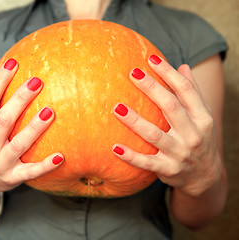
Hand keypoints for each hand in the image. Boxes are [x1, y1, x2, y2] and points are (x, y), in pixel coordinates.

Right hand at [0, 59, 63, 198]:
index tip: (13, 63)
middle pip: (4, 120)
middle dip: (20, 100)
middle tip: (37, 81)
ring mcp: (0, 163)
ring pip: (19, 145)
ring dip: (34, 129)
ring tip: (50, 111)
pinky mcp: (13, 177)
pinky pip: (30, 172)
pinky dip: (45, 166)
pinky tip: (61, 156)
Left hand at [112, 55, 222, 196]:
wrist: (205, 177)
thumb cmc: (199, 139)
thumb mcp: (201, 117)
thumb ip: (192, 93)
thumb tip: (183, 66)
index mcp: (202, 118)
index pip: (186, 91)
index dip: (169, 73)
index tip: (151, 59)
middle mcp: (193, 135)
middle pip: (171, 107)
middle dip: (152, 89)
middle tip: (133, 73)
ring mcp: (180, 153)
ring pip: (154, 135)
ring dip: (135, 121)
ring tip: (117, 108)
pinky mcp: (167, 170)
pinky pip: (146, 163)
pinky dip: (130, 156)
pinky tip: (114, 147)